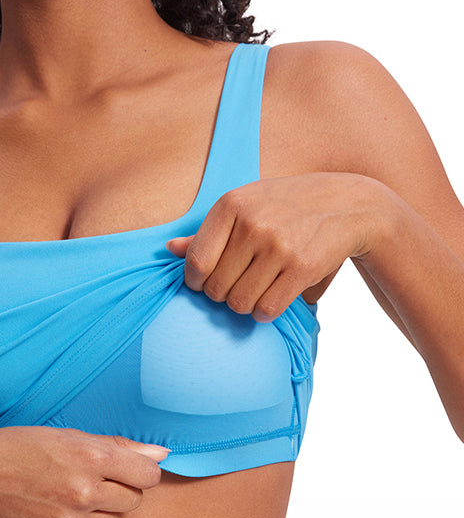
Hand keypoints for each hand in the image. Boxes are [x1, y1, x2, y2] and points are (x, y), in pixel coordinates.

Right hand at [0, 428, 167, 517]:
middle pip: (134, 501)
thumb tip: (160, 455)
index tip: (126, 469)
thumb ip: (116, 447)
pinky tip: (59, 514)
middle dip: (120, 490)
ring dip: (100, 511)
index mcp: (90, 457)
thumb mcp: (65, 435)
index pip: (148, 474)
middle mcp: (83, 492)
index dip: (140, 471)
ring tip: (68, 495)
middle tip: (90, 479)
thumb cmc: (17, 448)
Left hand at [167, 173, 386, 320]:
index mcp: (232, 205)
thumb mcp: (246, 205)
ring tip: (254, 292)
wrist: (348, 204)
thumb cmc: (286, 206)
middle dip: (222, 295)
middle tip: (236, 287)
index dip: (195, 282)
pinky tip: (271, 300)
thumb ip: (207, 231)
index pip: (196, 262)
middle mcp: (253, 224)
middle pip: (216, 288)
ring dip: (244, 306)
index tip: (204, 283)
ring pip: (240, 302)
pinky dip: (265, 313)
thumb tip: (169, 250)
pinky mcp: (302, 267)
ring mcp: (278, 246)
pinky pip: (268, 309)